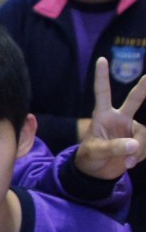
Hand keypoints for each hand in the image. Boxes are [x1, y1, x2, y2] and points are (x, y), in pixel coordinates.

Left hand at [72, 59, 145, 178]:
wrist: (98, 171)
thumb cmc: (91, 156)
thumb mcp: (96, 151)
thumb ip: (113, 148)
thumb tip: (134, 145)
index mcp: (103, 115)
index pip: (102, 92)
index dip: (102, 76)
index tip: (100, 59)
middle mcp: (120, 118)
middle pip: (135, 99)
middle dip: (144, 87)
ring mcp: (132, 128)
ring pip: (144, 133)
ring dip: (139, 149)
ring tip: (127, 161)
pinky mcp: (140, 140)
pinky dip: (141, 155)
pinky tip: (131, 163)